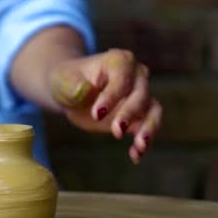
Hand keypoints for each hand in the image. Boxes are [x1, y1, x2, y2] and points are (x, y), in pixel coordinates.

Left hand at [49, 49, 161, 163]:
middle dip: (130, 113)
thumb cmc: (67, 82)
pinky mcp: (139, 115)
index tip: (97, 114)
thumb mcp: (63, 82)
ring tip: (140, 146)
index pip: (121, 77)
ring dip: (149, 128)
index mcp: (118, 60)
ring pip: (153, 110)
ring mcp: (140, 95)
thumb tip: (85, 90)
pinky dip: (143, 142)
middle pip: (141, 94)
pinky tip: (135, 156)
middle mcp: (135, 75)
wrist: (71, 92)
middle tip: (116, 132)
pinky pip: (149, 127)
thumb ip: (73, 87)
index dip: (112, 95)